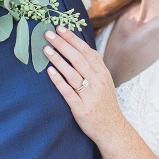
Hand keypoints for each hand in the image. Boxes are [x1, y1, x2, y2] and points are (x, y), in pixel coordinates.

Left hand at [45, 26, 124, 143]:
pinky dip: (59, 81)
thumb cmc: (104, 104)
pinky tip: (50, 72)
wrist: (113, 130)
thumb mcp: (104, 82)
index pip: (87, 51)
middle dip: (63, 44)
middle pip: (79, 59)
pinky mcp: (81, 109)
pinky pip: (68, 92)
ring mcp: (90, 96)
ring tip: (46, 49)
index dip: (73, 39)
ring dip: (59, 60)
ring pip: (73, 74)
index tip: (61, 28)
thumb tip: (77, 48)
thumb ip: (93, 67)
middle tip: (48, 34)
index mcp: (103, 74)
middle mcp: (98, 82)